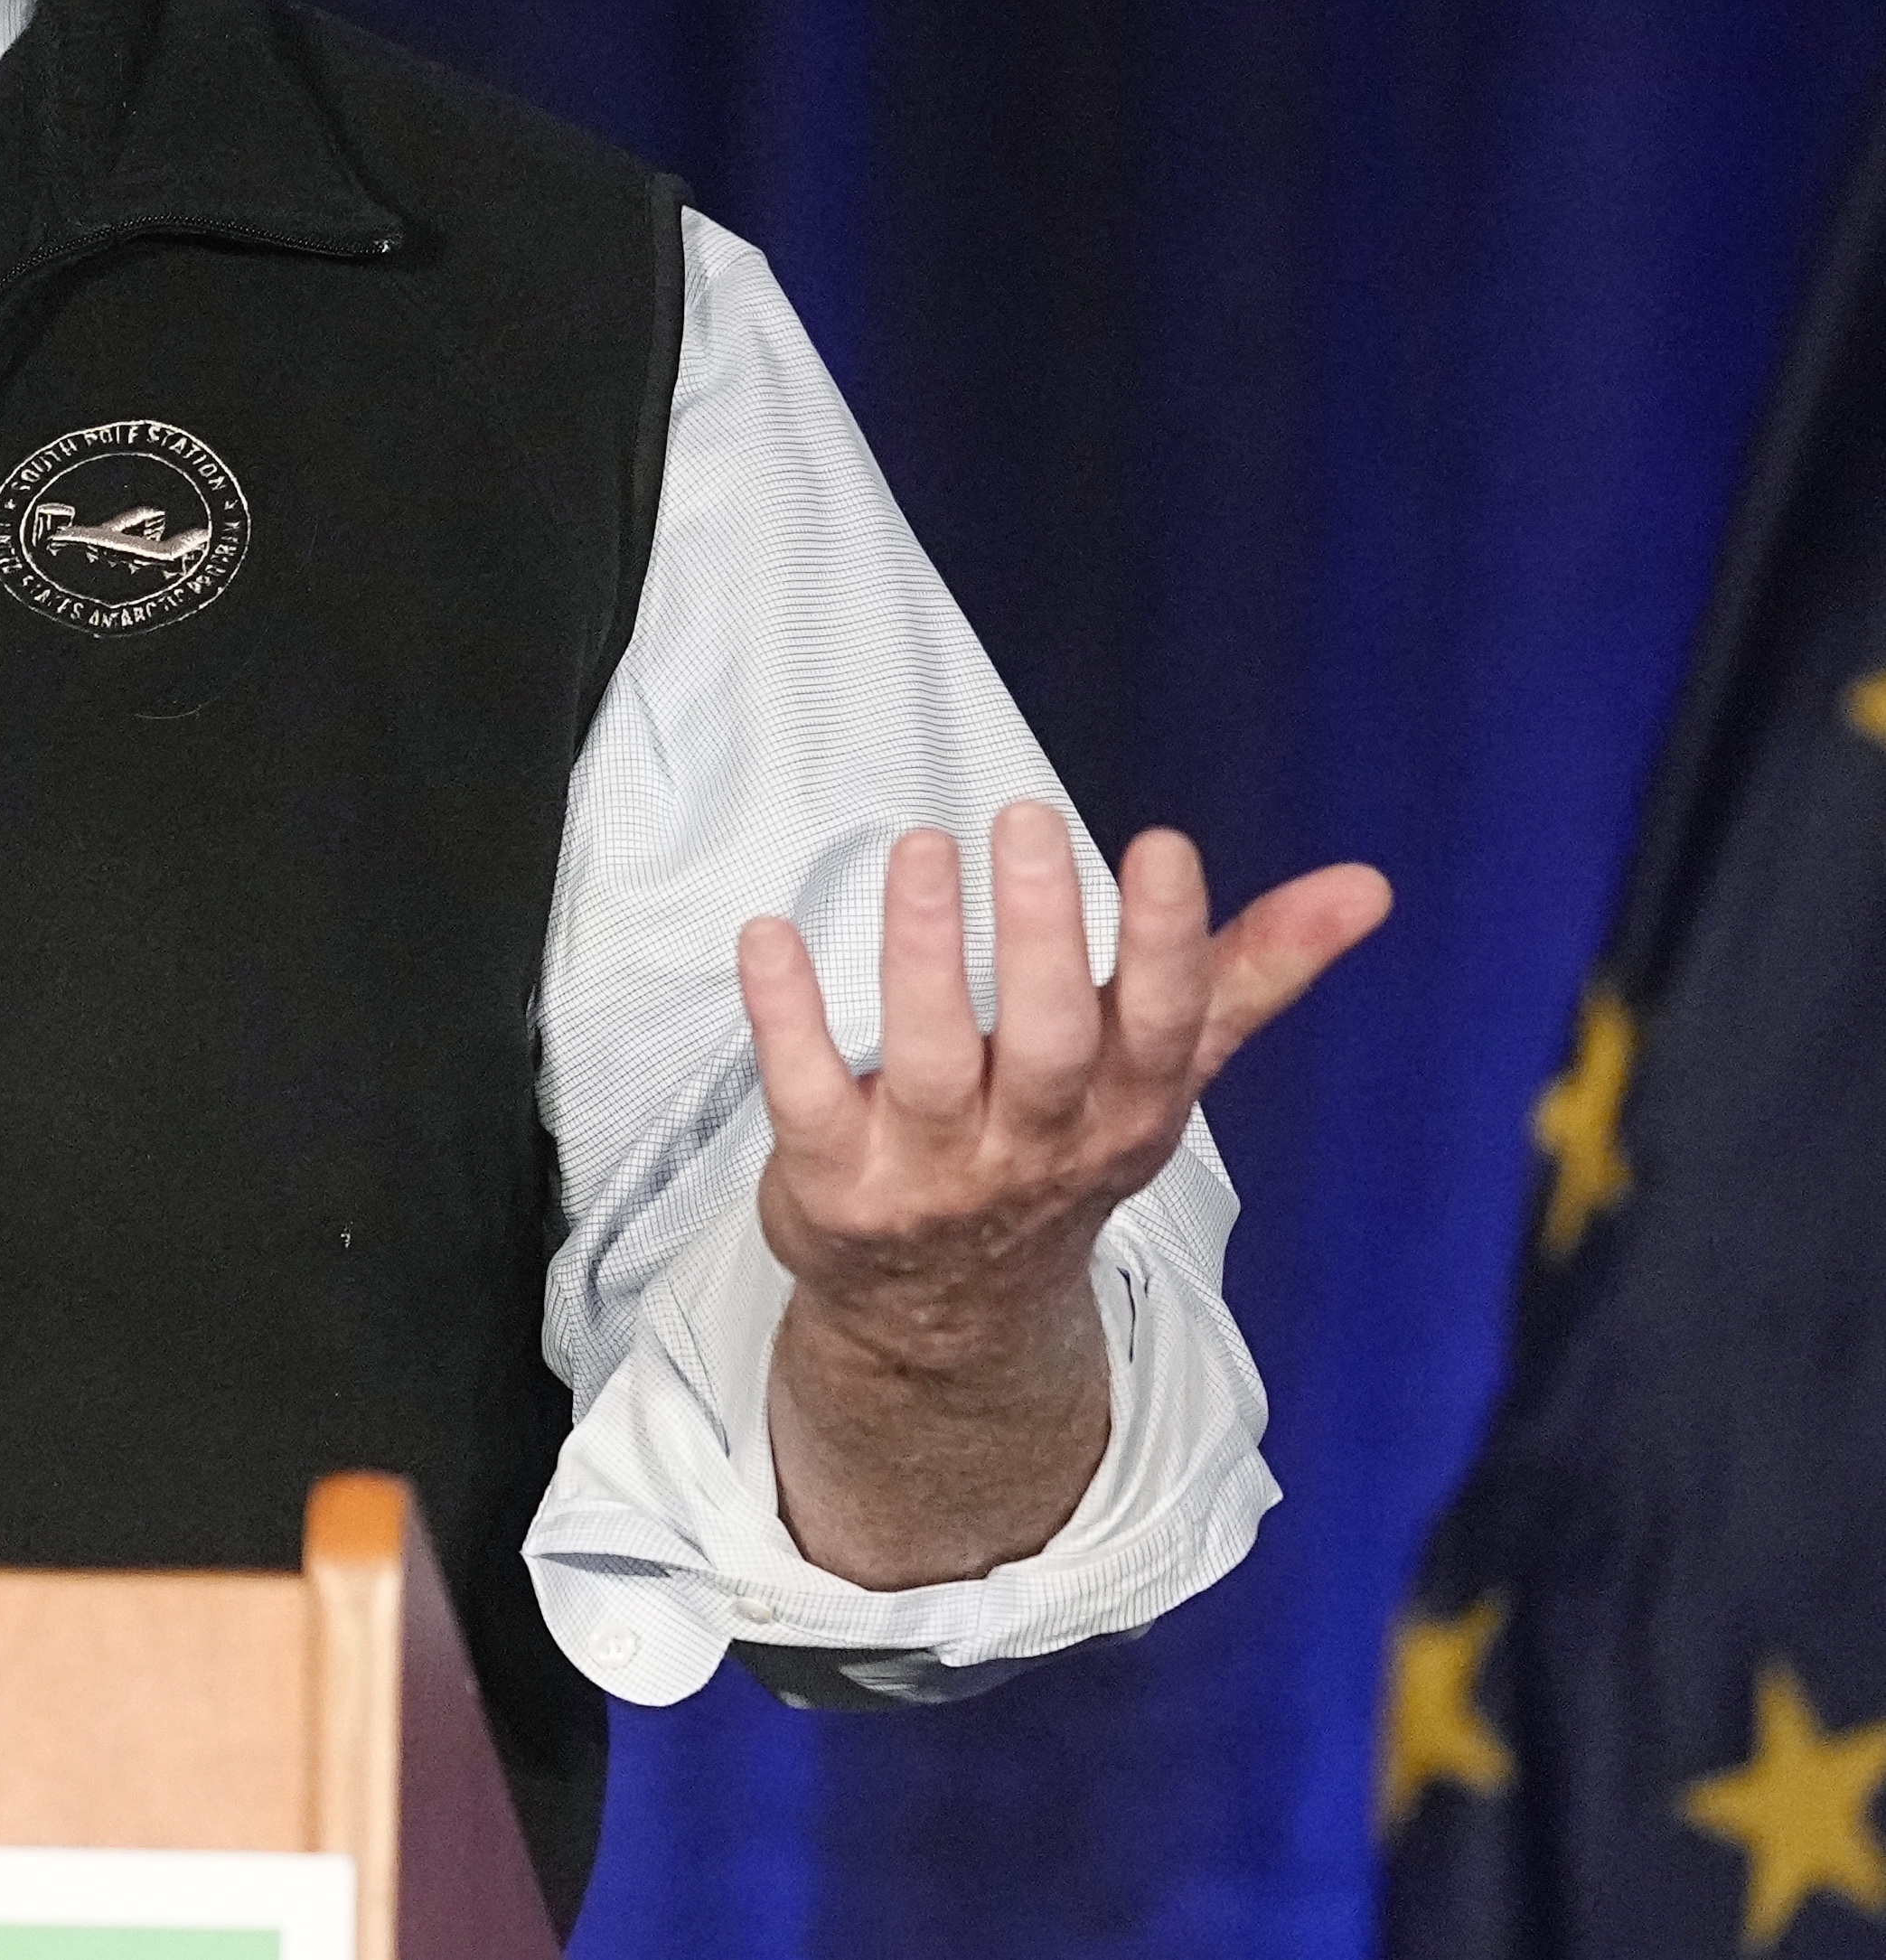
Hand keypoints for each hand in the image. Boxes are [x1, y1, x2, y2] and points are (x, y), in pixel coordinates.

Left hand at [736, 800, 1387, 1585]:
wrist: (950, 1316)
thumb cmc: (1062, 1145)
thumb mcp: (1160, 1073)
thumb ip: (1250, 973)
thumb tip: (1367, 886)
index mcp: (1127, 1110)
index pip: (1160, 1026)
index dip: (1165, 943)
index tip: (1163, 845)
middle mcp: (1038, 1146)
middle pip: (1048, 1043)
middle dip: (1042, 935)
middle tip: (1028, 818)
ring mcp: (934, 1173)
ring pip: (930, 1064)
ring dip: (923, 955)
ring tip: (921, 848)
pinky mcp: (835, 1185)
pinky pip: (807, 1096)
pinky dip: (787, 1019)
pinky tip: (768, 936)